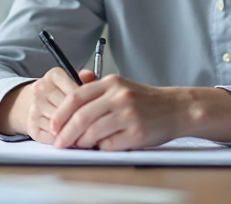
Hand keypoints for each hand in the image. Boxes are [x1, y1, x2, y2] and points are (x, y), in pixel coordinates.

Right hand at [0, 68, 97, 142]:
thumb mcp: (74, 81)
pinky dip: (62, 141)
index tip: (98, 113)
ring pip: (59, 125)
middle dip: (81, 121)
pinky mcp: (31, 126)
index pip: (75, 94)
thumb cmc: (60, 92)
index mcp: (53, 76)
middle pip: (67, 110)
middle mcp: (41, 90)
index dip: (89, 106)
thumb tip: (90, 76)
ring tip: (86, 135)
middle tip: (96, 127)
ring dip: (73, 133)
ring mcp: (34, 108)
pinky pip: (50, 137)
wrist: (36, 102)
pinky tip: (71, 140)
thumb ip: (86, 79)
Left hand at [50, 74, 185, 150]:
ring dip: (83, 142)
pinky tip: (104, 145)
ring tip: (81, 145)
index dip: (61, 113)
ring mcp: (128, 115)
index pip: (76, 96)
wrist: (176, 108)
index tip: (53, 125)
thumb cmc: (145, 100)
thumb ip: (96, 91)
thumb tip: (70, 100)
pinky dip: (102, 148)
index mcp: (112, 83)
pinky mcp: (136, 133)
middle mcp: (119, 97)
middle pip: (81, 117)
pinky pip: (109, 145)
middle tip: (60, 142)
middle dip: (66, 133)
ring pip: (93, 133)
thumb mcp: (121, 87)